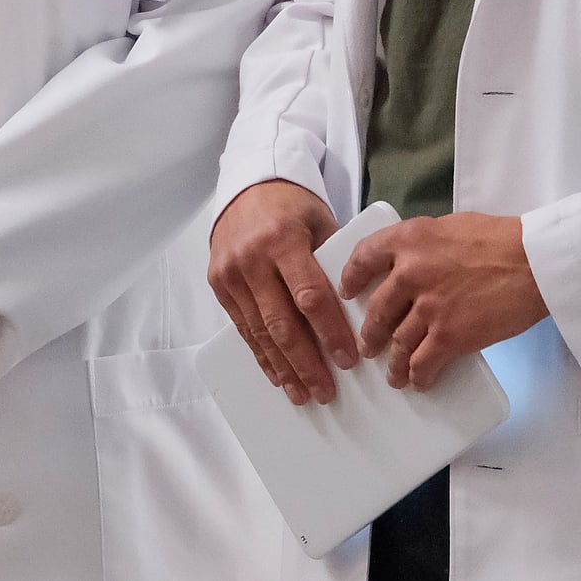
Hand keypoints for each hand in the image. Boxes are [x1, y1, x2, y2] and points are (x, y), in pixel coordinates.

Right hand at [208, 181, 354, 403]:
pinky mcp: (219, 284)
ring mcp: (231, 274)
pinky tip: (278, 376)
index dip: (329, 332)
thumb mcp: (321, 222)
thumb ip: (334, 262)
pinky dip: (262, 355)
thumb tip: (362, 310)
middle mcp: (252, 259)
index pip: (309, 296)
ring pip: (260, 332)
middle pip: (282, 323)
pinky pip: (243, 328)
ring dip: (283, 368)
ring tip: (304, 394)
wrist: (247, 186)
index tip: (348, 359)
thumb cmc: (293, 206)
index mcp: (282, 240)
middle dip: (306, 362)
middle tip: (326, 392)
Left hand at [338, 212, 547, 390]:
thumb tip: (414, 261)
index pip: (363, 258)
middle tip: (369, 345)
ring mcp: (428, 307)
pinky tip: (418, 381)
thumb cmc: (501, 239)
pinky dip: (418, 375)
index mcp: (409, 239)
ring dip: (392, 362)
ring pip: (397, 342)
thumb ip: (425, 244)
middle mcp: (410, 273)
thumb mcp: (450, 226)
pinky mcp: (450, 336)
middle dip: (370, 333)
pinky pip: (423, 362)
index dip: (351, 279)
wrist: (534, 261)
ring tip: (392, 374)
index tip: (347, 293)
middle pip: (377, 310)